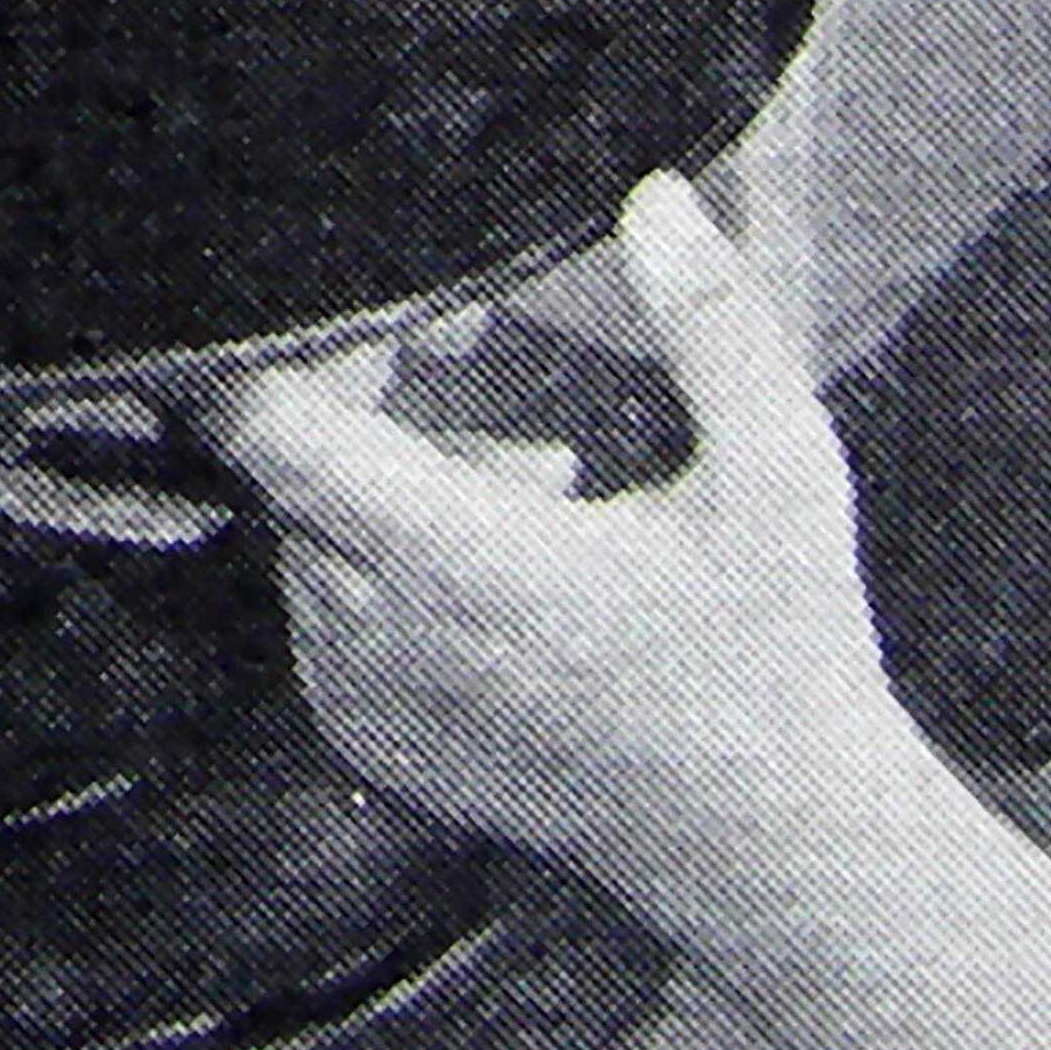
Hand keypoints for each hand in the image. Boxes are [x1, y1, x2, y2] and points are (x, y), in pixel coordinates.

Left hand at [203, 177, 916, 898]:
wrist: (770, 850)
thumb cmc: (779, 662)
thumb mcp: (780, 474)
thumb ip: (712, 325)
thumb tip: (657, 199)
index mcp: (455, 560)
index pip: (270, 430)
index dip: (298, 351)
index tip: (392, 321)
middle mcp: (378, 634)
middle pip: (290, 468)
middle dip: (370, 402)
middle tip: (487, 372)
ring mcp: (361, 698)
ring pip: (308, 536)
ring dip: (389, 488)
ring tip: (540, 490)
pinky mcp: (370, 739)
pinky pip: (326, 614)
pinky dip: (387, 571)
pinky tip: (510, 576)